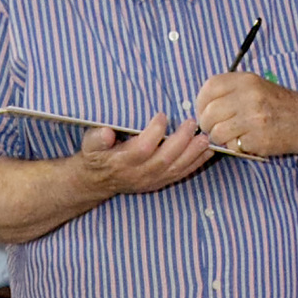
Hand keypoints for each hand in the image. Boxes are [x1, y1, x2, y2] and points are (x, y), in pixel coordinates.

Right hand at [68, 112, 218, 201]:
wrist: (99, 180)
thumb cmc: (97, 155)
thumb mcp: (89, 144)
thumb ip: (96, 138)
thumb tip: (106, 133)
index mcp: (122, 161)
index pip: (141, 148)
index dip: (154, 132)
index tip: (162, 115)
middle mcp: (139, 173)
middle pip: (164, 159)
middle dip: (180, 141)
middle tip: (191, 123)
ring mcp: (152, 180)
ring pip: (176, 169)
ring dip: (193, 154)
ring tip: (205, 138)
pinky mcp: (161, 182)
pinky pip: (181, 174)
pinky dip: (196, 163)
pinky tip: (208, 151)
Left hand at [193, 70, 297, 160]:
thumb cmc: (277, 105)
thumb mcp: (256, 86)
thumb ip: (231, 91)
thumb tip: (202, 106)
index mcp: (246, 80)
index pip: (210, 87)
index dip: (201, 102)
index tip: (203, 111)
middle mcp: (249, 97)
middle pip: (209, 112)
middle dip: (207, 124)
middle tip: (213, 128)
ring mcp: (254, 118)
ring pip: (217, 132)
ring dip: (219, 137)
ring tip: (230, 136)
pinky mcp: (258, 138)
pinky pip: (232, 146)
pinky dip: (234, 146)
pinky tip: (245, 141)